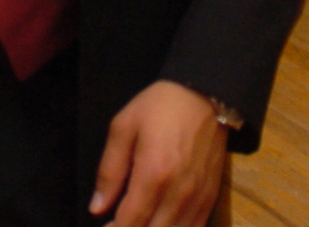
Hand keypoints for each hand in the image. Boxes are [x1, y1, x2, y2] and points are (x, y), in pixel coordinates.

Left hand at [89, 82, 225, 226]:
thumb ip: (109, 171)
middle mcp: (179, 193)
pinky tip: (161, 223)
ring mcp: (198, 198)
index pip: (130, 222)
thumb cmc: (160, 107)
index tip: (104, 226)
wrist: (206, 94)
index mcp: (154, 174)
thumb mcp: (123, 128)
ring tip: (138, 223)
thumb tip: (97, 208)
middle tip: (117, 224)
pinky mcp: (211, 197)